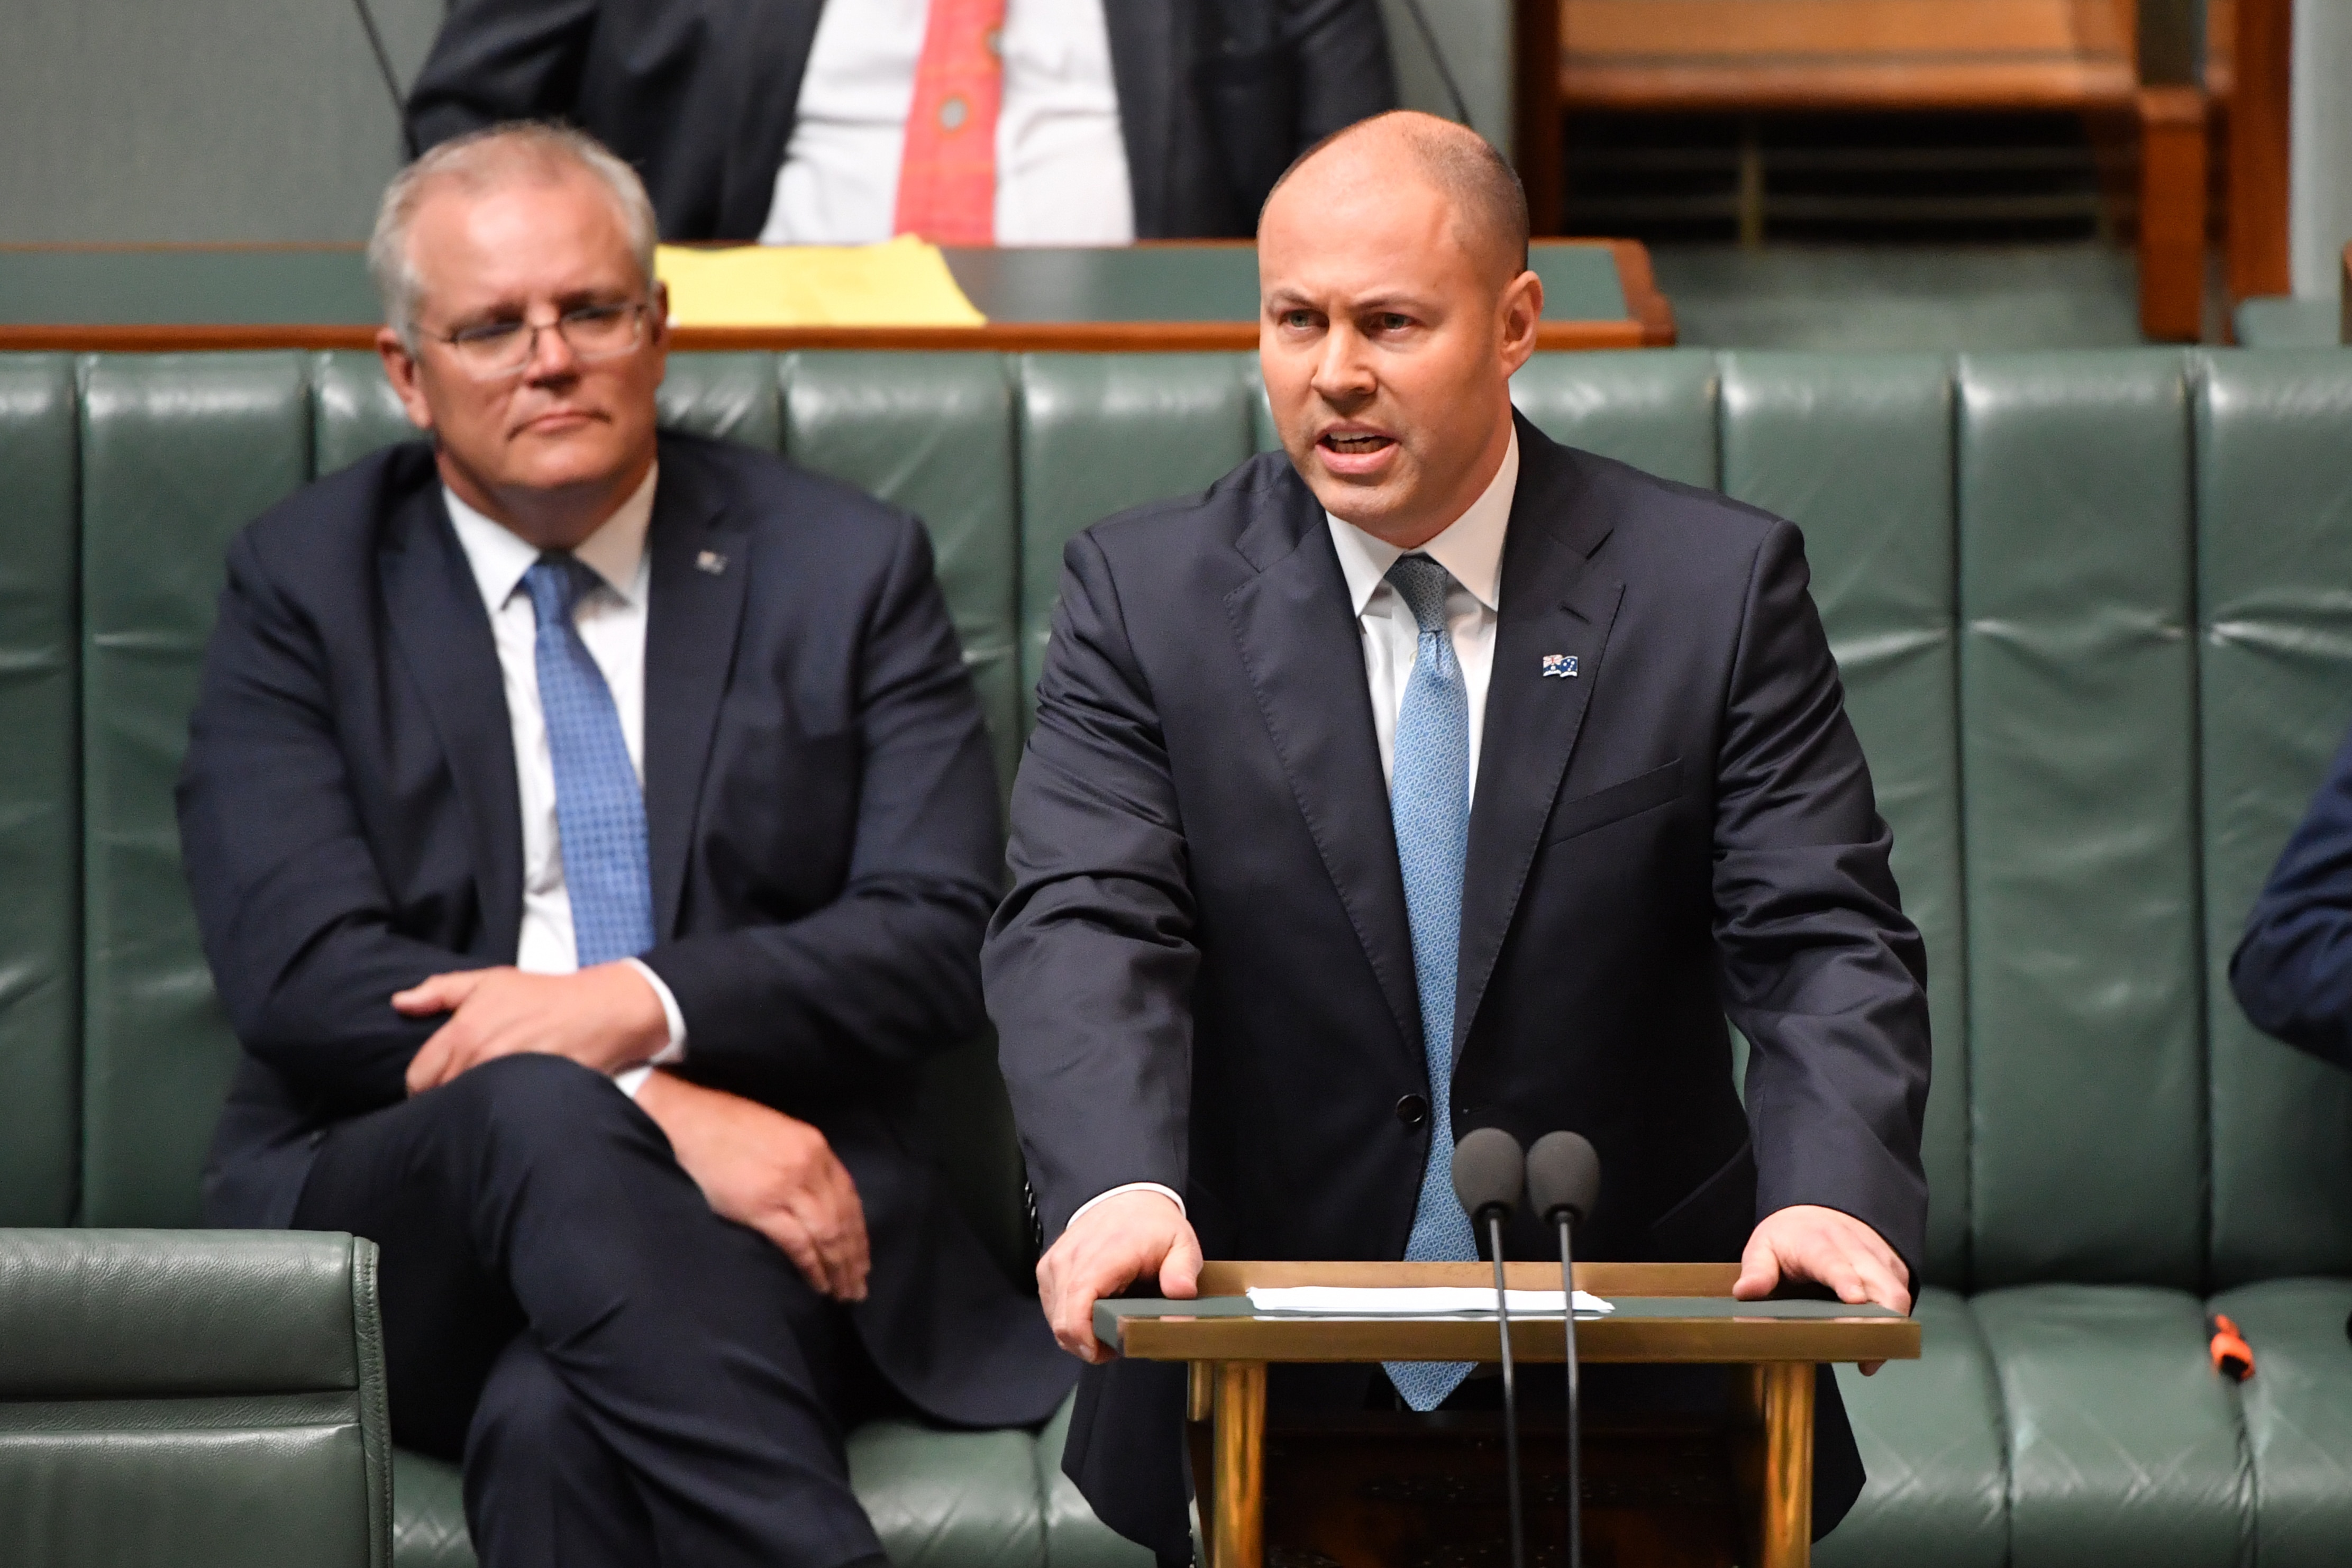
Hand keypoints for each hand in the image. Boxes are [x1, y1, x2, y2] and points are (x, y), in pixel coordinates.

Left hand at [398, 963, 667, 1095]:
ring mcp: (507, 1077)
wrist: (603, 1010)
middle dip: (443, 1097)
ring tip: (481, 1101)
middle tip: (459, 1093)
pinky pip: (499, 1115)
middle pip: (440, 1098)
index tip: (434, 1086)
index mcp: (464, 1030)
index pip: (418, 1077)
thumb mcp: (491, 980)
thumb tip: (400, 1002)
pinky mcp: (532, 1094)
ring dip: (469, 1108)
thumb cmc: (546, 995)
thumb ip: (441, 990)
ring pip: (466, 1109)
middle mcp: (481, 1055)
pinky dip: (497, 1114)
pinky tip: (505, 1106)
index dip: (421, 1085)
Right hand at [635, 1071, 870, 1300]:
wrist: (689, 1120)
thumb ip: (805, 1166)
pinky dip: (812, 1267)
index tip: (863, 1259)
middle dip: (854, 1257)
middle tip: (859, 1289)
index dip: (859, 1233)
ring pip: (827, 1234)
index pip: (850, 1198)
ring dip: (839, 1268)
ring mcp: (787, 1187)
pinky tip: (818, 1285)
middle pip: (843, 1220)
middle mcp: (809, 1167)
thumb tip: (819, 1205)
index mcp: (816, 1148)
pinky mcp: (761, 1206)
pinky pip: (798, 1243)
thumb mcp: (781, 1136)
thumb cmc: (729, 1127)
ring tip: (844, 1294)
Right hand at [1035, 1190, 1201, 1364]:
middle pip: (1063, 1323)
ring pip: (1055, 1319)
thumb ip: (1182, 1271)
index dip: (1086, 1340)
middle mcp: (1071, 1259)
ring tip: (1108, 1325)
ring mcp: (1055, 1263)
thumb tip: (1181, 1293)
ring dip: (1079, 1333)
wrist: (1128, 1197)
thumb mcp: (1181, 1244)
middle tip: (1117, 1343)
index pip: (1077, 1307)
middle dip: (1088, 1345)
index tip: (1107, 1352)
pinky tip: (1094, 1313)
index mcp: (1103, 1256)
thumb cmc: (1152, 1224)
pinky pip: (1052, 1308)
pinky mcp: (1048, 1268)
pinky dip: (1070, 1319)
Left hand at [1734, 1204, 1912, 1373]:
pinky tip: (1878, 1343)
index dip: (1846, 1280)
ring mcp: (1878, 1259)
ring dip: (1891, 1325)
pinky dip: (1895, 1321)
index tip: (1854, 1299)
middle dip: (1882, 1316)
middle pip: (1880, 1282)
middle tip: (1868, 1353)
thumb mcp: (1763, 1247)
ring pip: (1897, 1292)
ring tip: (1871, 1356)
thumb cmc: (1791, 1237)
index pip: (1835, 1262)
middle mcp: (1854, 1248)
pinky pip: (1903, 1296)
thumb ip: (1757, 1271)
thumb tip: (1745, 1293)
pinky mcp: (1893, 1270)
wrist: (1819, 1213)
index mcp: (1817, 1242)